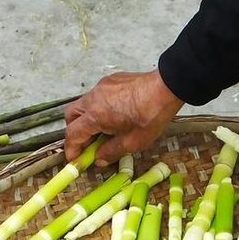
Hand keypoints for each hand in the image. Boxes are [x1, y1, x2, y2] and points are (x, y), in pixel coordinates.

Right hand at [64, 69, 183, 165]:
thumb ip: (111, 152)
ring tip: (102, 130)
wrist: (167, 87)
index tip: (75, 159)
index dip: (72, 149)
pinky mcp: (111, 80)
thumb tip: (99, 159)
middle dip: (74, 131)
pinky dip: (97, 107)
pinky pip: (96, 95)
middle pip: (71, 116)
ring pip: (83, 104)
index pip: (73, 134)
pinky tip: (113, 115)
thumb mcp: (133, 142)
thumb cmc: (152, 115)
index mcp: (95, 115)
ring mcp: (101, 87)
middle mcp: (93, 98)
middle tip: (86, 144)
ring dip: (86, 119)